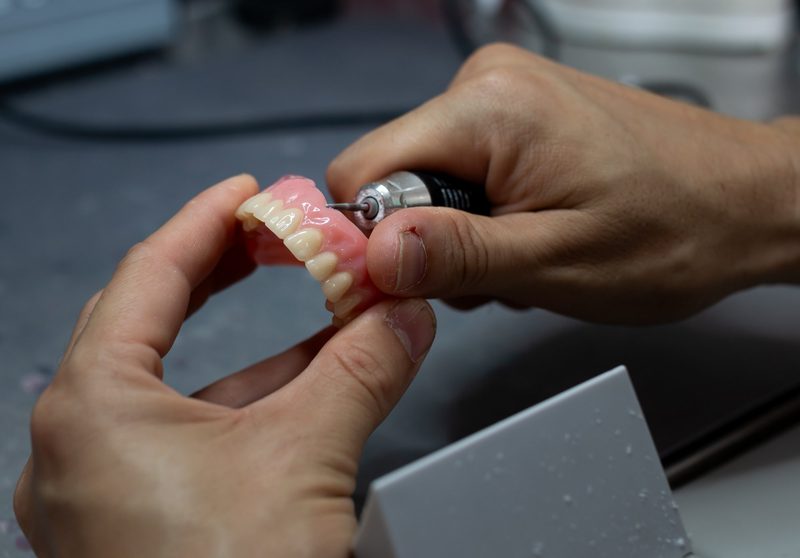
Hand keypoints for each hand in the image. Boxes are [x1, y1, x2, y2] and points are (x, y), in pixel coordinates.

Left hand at [13, 175, 435, 557]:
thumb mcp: (306, 456)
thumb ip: (361, 370)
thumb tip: (403, 315)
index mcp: (93, 409)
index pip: (150, 276)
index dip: (206, 224)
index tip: (248, 195)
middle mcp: (80, 448)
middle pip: (152, 323)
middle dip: (221, 276)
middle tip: (270, 240)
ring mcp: (102, 493)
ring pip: (181, 390)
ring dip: (255, 353)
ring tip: (319, 317)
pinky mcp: (137, 529)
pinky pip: (190, 440)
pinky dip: (248, 410)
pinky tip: (306, 396)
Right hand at [328, 43, 799, 322]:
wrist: (743, 202)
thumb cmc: (673, 230)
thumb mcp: (554, 262)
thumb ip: (456, 256)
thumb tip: (374, 253)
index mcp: (486, 108)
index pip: (362, 171)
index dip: (372, 236)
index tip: (408, 281)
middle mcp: (486, 84)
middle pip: (394, 176)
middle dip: (429, 240)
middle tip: (495, 272)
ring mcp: (503, 95)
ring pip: (427, 181)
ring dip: (462, 236)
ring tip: (526, 255)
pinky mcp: (518, 115)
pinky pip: (463, 173)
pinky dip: (485, 217)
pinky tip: (532, 233)